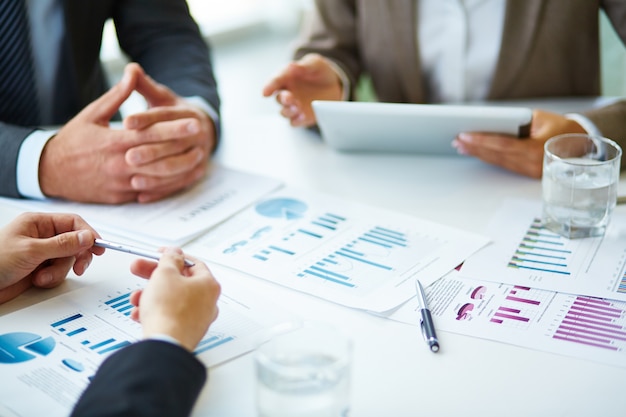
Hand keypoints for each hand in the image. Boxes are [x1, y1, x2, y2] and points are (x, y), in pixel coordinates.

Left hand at [0, 212, 103, 303]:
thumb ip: (62, 244)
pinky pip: (58, 273)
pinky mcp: (40, 270)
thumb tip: (87, 237)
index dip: (88, 234)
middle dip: (76, 256)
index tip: (99, 246)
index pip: (72, 223)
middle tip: (80, 266)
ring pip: (67, 260)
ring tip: (41, 277)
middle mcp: (42, 237)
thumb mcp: (31, 251)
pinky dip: (51, 279)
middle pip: (74, 243)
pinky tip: (37, 281)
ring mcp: (41, 254)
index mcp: (38, 223)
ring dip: (58, 271)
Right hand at [39, 63, 214, 203]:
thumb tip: (133, 72)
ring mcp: (122, 183)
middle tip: (204, 138)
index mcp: (114, 142)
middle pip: (159, 157)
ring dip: (181, 169)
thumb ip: (117, 96)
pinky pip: (150, 193)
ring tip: (199, 159)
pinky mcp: (121, 197)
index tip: (194, 122)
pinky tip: (183, 178)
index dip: (174, 128)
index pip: (151, 134)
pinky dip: (168, 186)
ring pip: (158, 178)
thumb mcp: (92, 114)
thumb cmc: (73, 139)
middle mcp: (120, 164)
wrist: (50, 171)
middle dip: (183, 147)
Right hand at [128, 248, 220, 351]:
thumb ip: (170, 259)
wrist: (164, 344)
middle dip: (155, 276)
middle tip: (140, 270)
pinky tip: (141, 313)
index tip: (160, 254)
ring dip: (151, 295)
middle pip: (179, 281)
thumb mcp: (165, 274)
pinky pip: (169, 316)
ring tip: (137, 298)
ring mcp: (197, 319)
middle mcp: (207, 302)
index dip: (173, 256)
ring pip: (171, 299)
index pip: (193, 263)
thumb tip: (175, 253)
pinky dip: (154, 312)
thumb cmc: (169, 311)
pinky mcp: (185, 331)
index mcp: (208, 285)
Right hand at [262, 53, 343, 126]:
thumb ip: (305, 65)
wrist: (335, 85)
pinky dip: (297, 121)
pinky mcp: (302, 117)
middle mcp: (288, 93)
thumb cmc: (320, 71)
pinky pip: (295, 122)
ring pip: (284, 112)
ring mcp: (294, 106)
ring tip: (298, 107)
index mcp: (287, 77)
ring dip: (289, 111)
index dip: (269, 86)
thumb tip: (293, 66)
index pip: (275, 81)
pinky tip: (303, 117)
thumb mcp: (315, 63)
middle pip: (279, 99)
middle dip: (283, 99)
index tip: (266, 92)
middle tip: (290, 98)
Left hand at [452, 109, 586, 177]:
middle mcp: (532, 164)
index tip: (464, 135)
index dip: (481, 140)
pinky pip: (503, 164)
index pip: (503, 145)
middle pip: (496, 155)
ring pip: (497, 161)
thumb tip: (490, 123)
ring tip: (461, 146)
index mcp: (536, 149)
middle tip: (457, 139)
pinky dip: (488, 157)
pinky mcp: (527, 173)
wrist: (581, 143)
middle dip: (474, 147)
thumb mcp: (540, 118)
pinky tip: (475, 153)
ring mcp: (529, 171)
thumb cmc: (560, 127)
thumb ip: (516, 122)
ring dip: (477, 153)